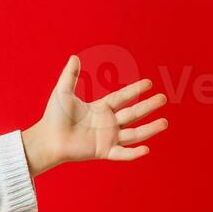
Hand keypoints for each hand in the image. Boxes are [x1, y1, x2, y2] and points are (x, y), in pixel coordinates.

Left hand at [22, 55, 167, 174]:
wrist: (47, 139)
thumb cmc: (53, 117)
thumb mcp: (62, 93)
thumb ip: (70, 76)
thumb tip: (74, 57)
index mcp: (100, 109)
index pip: (122, 97)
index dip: (135, 90)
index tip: (150, 83)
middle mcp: (107, 123)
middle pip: (133, 114)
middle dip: (148, 106)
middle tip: (163, 98)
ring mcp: (107, 138)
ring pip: (133, 134)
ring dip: (149, 129)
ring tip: (165, 122)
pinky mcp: (103, 151)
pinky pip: (122, 154)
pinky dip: (134, 154)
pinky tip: (146, 149)